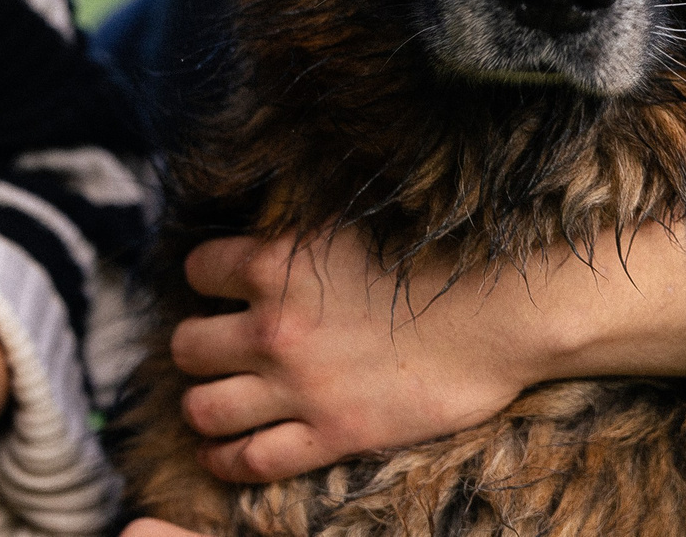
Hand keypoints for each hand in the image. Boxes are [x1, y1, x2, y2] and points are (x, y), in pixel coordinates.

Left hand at [170, 219, 685, 482]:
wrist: (497, 312)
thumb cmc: (435, 258)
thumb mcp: (350, 224)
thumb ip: (299, 236)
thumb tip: (269, 233)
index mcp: (276, 264)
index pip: (198, 271)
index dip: (206, 281)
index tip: (219, 290)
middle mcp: (274, 326)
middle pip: (187, 345)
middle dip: (194, 348)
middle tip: (213, 352)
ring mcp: (299, 386)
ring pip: (204, 407)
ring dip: (201, 405)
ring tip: (210, 403)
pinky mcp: (331, 434)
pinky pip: (251, 460)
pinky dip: (225, 460)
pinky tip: (221, 455)